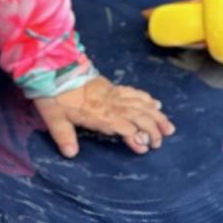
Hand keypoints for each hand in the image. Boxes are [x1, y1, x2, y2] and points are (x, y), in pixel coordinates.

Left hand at [33, 76, 174, 158]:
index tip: (145, 148)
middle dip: (153, 130)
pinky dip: (146, 99)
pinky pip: (134, 92)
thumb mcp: (54, 117)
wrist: (54, 68)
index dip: (137, 138)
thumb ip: (64, 136)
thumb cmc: (53, 95)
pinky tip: (155, 104)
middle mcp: (111, 105)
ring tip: (169, 127)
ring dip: (156, 116)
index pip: (124, 128)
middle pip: (139, 117)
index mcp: (99, 115)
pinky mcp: (112, 86)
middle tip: (160, 142)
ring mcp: (113, 94)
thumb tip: (71, 154)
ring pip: (141, 105)